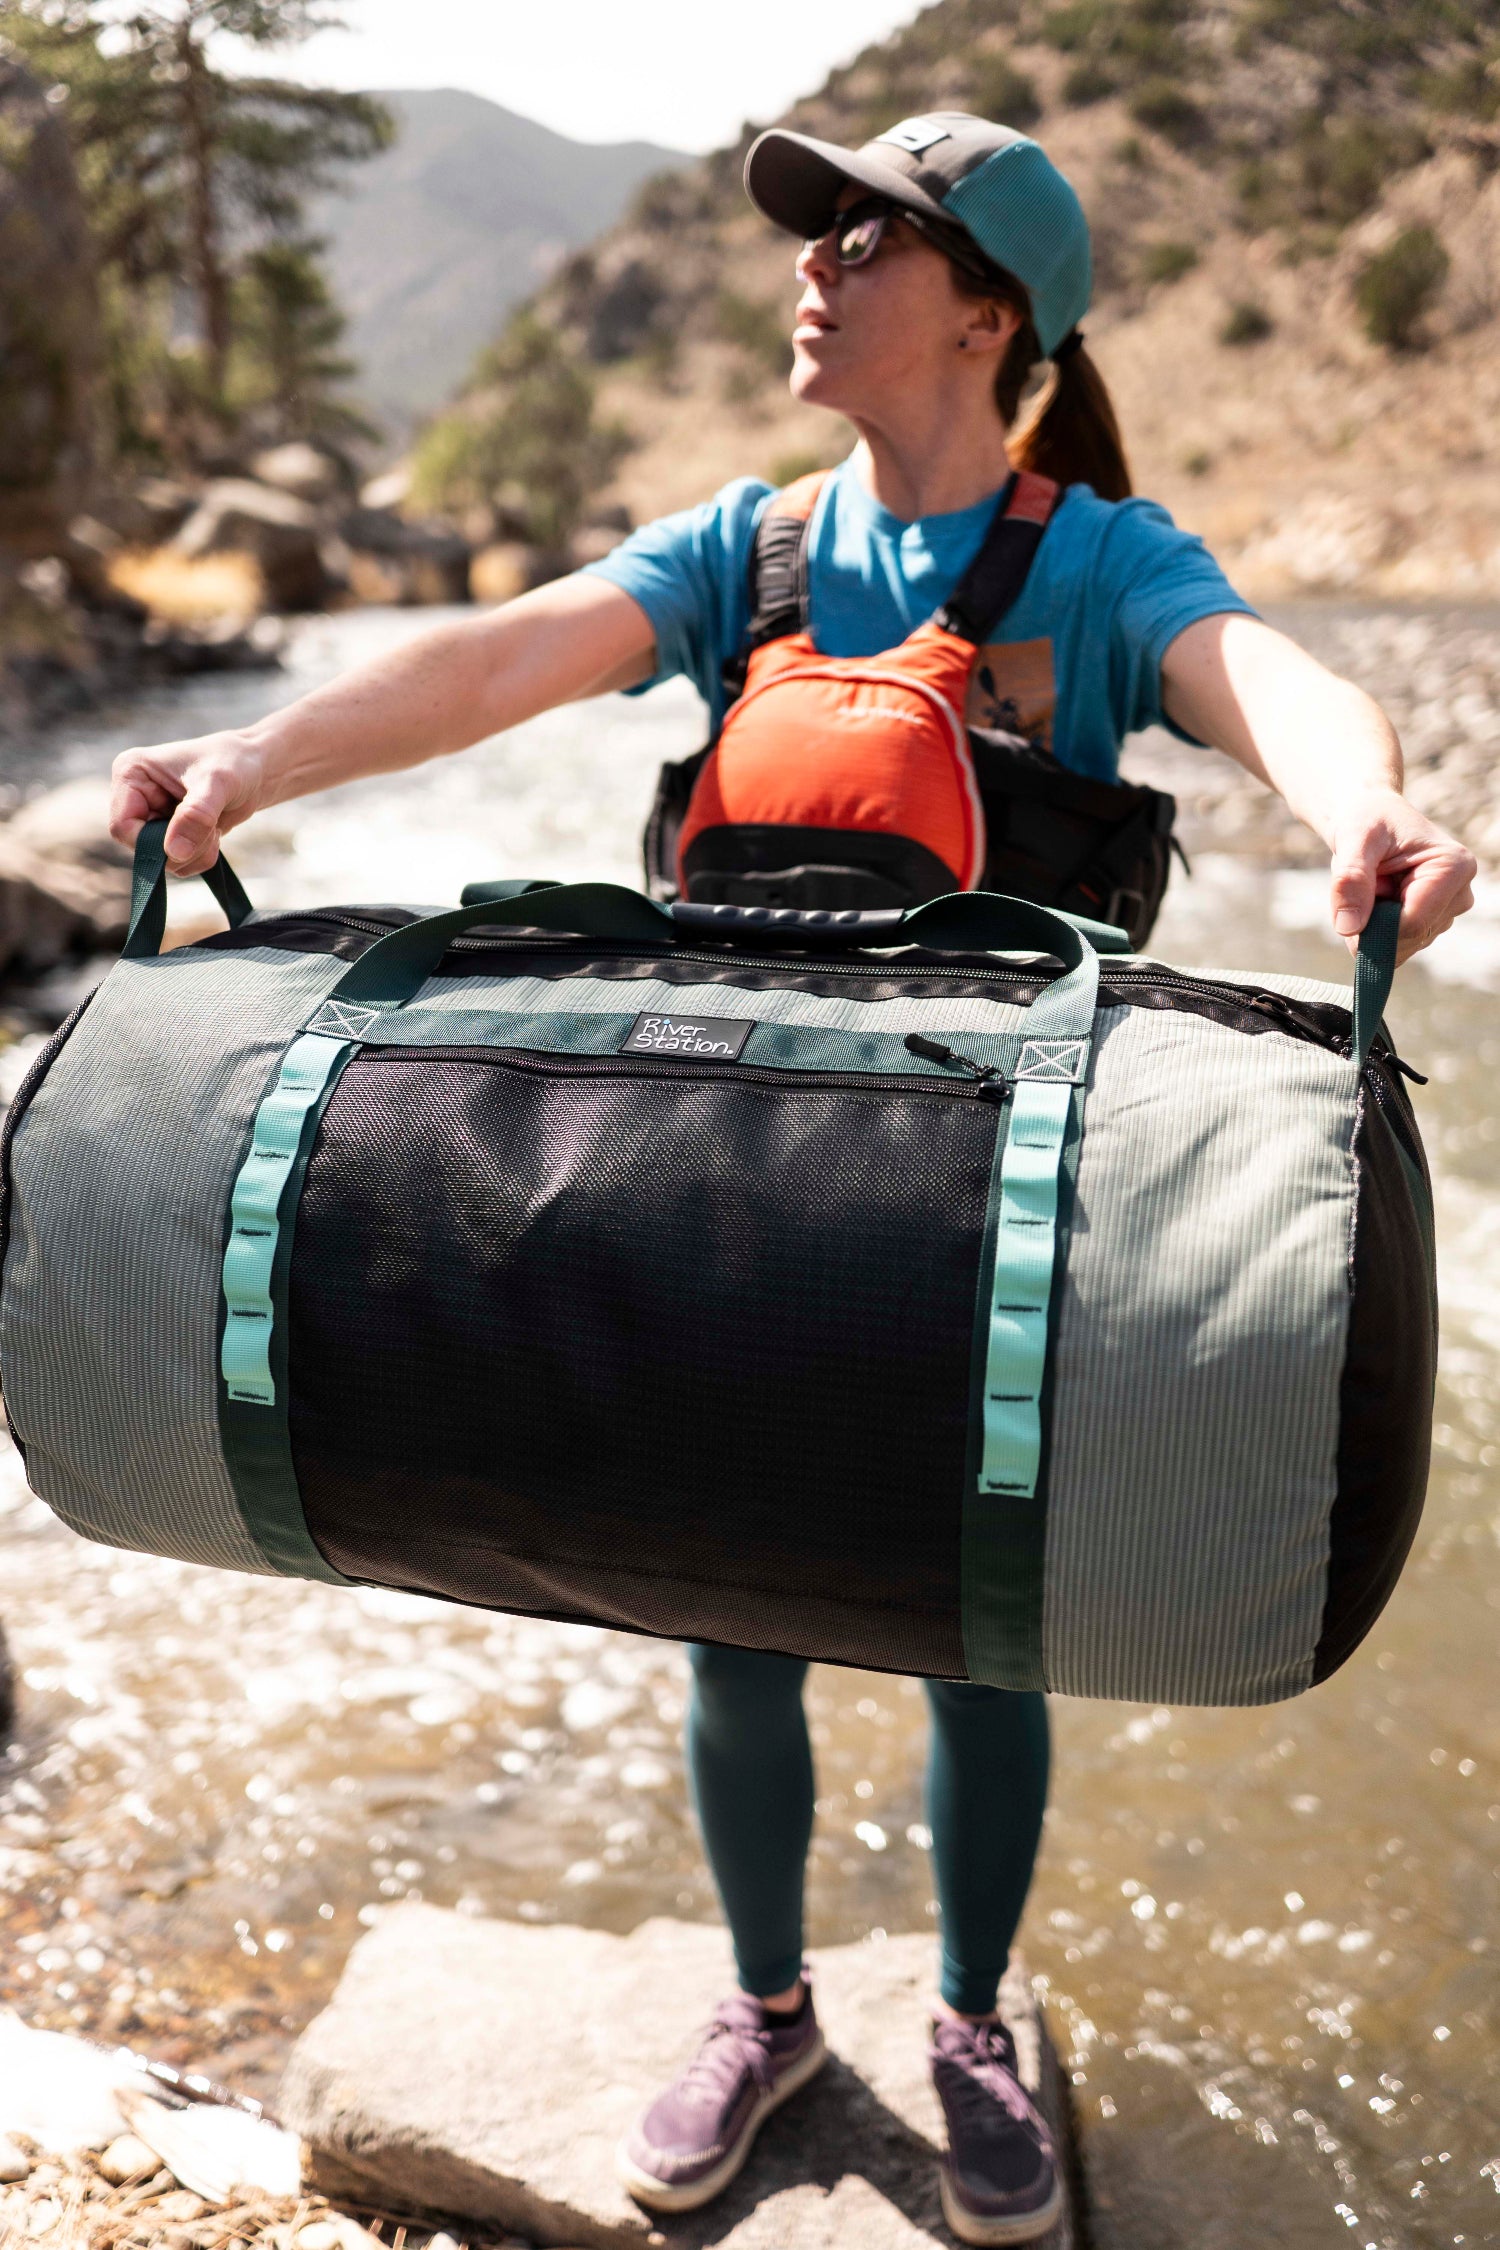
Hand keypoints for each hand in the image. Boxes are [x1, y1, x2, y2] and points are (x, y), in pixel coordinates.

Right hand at [109, 729, 267, 876]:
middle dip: (180, 848)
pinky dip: (199, 857)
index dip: (153, 843)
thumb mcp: (217, 784)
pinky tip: (213, 834)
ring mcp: (151, 816)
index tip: (190, 838)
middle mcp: (134, 796)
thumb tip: (174, 853)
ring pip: (160, 859)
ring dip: (194, 853)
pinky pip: (176, 862)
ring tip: (214, 826)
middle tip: (211, 829)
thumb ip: (196, 816)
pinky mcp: (168, 832)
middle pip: (140, 847)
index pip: (122, 827)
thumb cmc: (234, 763)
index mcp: (130, 773)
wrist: (255, 769)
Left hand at [1327, 787, 1475, 964]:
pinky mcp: (1431, 923)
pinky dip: (1375, 927)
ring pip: (1399, 945)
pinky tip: (1377, 897)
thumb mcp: (1355, 840)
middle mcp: (1459, 895)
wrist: (1371, 818)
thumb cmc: (1367, 821)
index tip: (1349, 900)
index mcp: (1453, 868)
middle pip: (1407, 938)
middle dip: (1372, 920)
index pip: (1413, 924)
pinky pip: (1395, 945)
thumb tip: (1348, 927)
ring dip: (1372, 922)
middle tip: (1364, 882)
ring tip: (1374, 884)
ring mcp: (1447, 913)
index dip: (1372, 924)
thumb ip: (1351, 880)